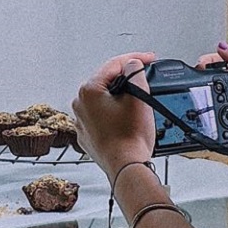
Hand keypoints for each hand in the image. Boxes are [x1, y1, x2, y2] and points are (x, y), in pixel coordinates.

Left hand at [72, 51, 156, 181]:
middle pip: (106, 81)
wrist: (126, 168)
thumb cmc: (130, 138)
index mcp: (89, 91)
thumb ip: (135, 73)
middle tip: (143, 77)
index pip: (114, 65)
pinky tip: (126, 119)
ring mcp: (82, 121)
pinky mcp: (87, 135)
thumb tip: (132, 64)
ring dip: (119, 96)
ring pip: (103, 99)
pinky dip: (113, 113)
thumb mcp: (139, 98)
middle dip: (126, 78)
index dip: (135, 59)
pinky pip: (101, 116)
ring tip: (137, 100)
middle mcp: (80, 104)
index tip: (147, 59)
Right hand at [196, 43, 227, 171]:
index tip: (200, 64)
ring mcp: (225, 108)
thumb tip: (223, 47)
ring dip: (197, 92)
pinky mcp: (218, 123)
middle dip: (199, 75)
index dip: (209, 60)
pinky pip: (203, 112)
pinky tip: (198, 108)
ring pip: (205, 93)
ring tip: (193, 89)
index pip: (222, 61)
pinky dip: (198, 110)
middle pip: (210, 76)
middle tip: (194, 77)